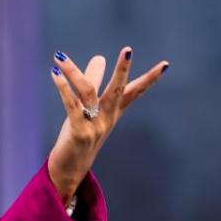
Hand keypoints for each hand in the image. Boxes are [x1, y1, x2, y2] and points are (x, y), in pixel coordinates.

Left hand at [47, 47, 168, 201]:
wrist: (70, 171)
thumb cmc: (79, 136)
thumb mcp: (88, 109)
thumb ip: (94, 82)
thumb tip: (100, 57)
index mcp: (113, 113)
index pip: (134, 92)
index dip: (149, 79)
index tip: (165, 65)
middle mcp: (107, 119)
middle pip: (117, 90)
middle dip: (122, 70)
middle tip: (128, 50)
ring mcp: (95, 127)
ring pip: (88, 93)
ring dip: (74, 72)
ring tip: (59, 56)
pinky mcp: (80, 133)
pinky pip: (72, 106)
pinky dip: (63, 89)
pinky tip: (55, 74)